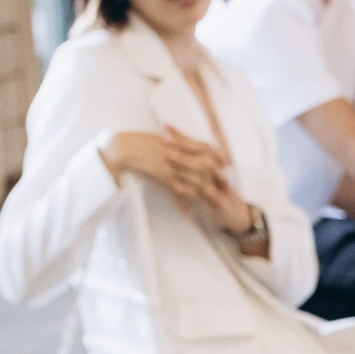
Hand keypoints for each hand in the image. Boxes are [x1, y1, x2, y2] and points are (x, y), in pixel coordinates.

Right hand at [100, 126, 232, 209]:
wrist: (123, 146)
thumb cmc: (138, 142)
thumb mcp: (160, 140)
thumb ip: (174, 144)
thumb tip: (177, 145)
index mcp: (181, 143)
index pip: (207, 150)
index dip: (218, 159)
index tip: (227, 167)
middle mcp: (181, 154)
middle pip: (208, 168)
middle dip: (220, 180)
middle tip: (231, 192)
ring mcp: (175, 166)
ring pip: (198, 183)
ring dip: (210, 195)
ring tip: (220, 206)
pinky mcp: (165, 177)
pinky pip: (178, 192)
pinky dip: (182, 203)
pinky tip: (188, 213)